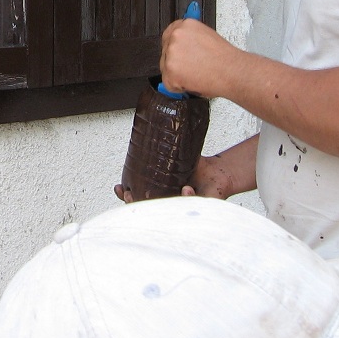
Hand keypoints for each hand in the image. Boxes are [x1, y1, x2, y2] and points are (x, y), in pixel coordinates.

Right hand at [113, 155, 233, 202]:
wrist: (219, 173)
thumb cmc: (196, 168)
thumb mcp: (175, 157)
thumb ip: (162, 150)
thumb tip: (149, 126)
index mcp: (159, 192)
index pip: (137, 197)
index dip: (125, 195)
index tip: (118, 187)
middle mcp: (168, 202)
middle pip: (145, 209)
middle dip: (134, 203)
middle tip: (129, 194)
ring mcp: (181, 207)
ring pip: (165, 211)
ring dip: (156, 205)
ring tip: (151, 197)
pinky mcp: (197, 207)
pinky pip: (189, 205)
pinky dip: (187, 197)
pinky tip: (186, 189)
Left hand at [159, 18, 232, 97]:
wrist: (233, 71)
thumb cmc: (225, 58)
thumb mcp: (206, 36)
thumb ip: (190, 38)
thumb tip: (183, 45)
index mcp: (185, 25)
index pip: (169, 35)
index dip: (174, 48)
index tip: (180, 54)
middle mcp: (176, 36)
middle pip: (166, 51)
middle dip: (176, 62)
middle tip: (192, 67)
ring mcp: (171, 53)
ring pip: (166, 67)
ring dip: (177, 74)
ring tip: (196, 74)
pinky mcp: (170, 71)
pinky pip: (168, 83)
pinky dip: (179, 87)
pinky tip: (193, 81)